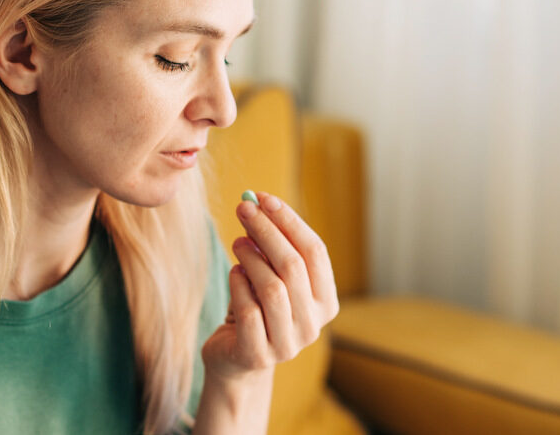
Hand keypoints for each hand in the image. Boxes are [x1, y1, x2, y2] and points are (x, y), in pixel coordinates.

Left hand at [202, 191, 339, 381]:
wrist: (235, 360)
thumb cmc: (255, 308)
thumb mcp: (268, 276)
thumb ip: (269, 247)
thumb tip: (257, 205)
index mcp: (325, 302)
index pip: (316, 253)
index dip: (290, 221)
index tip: (264, 198)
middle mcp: (313, 325)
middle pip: (294, 266)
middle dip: (266, 231)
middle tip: (243, 208)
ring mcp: (288, 344)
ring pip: (273, 288)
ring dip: (252, 257)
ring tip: (237, 242)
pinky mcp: (258, 355)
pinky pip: (249, 310)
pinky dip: (239, 285)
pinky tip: (234, 274)